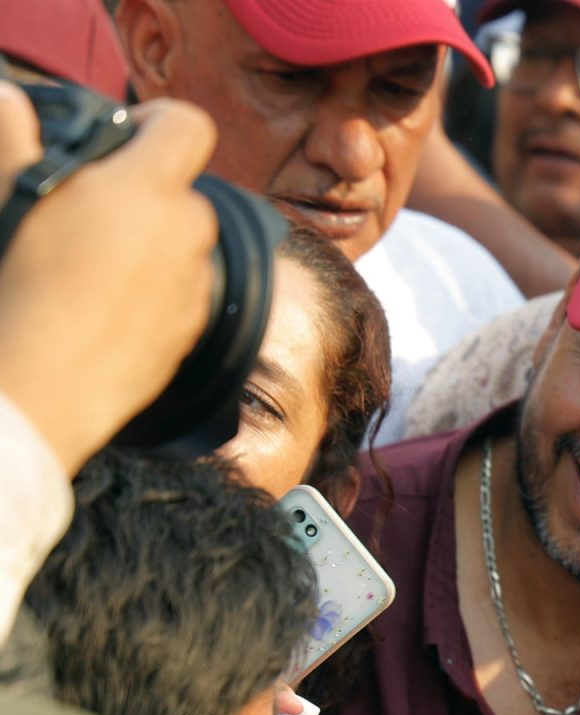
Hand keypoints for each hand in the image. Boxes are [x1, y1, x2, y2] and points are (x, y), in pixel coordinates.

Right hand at [0, 84, 217, 473]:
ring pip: (185, 243)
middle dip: (144, 193)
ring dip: (152, 242)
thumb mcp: (9, 197)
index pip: (189, 125)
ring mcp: (196, 281)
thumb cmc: (21, 285)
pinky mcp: (195, 326)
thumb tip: (9, 100)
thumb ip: (13, 138)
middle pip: (183, 190)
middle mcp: (187, 231)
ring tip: (93, 263)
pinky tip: (109, 304)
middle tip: (90, 209)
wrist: (43, 384)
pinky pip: (184, 290)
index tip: (126, 136)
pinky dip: (157, 288)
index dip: (158, 121)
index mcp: (147, 187)